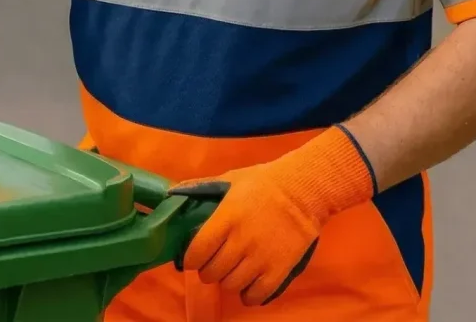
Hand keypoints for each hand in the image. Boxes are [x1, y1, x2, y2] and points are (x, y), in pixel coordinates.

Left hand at [168, 127, 377, 306]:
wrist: (305, 190)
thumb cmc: (264, 182)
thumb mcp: (230, 179)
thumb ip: (201, 188)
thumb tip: (170, 192)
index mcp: (226, 218)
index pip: (197, 252)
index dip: (191, 259)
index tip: (195, 257)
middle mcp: (241, 241)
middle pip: (212, 272)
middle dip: (209, 270)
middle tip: (215, 263)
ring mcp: (261, 258)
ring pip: (231, 285)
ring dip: (229, 280)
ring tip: (234, 271)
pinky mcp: (279, 270)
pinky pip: (256, 295)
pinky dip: (249, 295)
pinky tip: (250, 284)